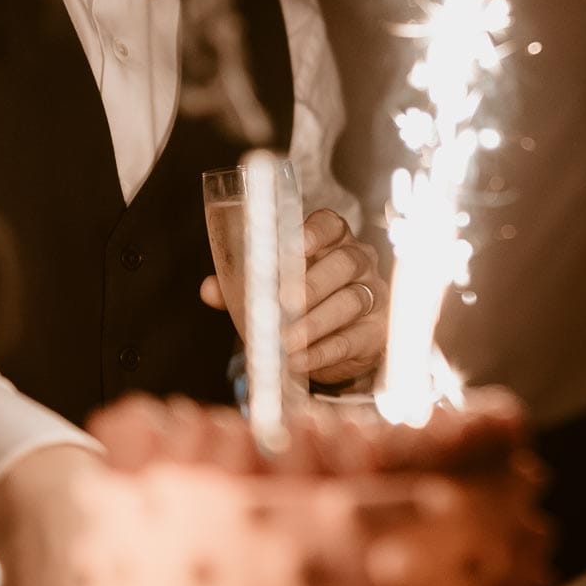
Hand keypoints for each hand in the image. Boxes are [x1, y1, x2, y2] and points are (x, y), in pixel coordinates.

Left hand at [200, 208, 387, 384]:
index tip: (296, 245)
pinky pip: (352, 339)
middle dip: (313, 283)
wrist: (345, 341)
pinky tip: (300, 360)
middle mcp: (358, 262)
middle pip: (343, 263)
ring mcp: (372, 295)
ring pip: (350, 301)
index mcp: (333, 242)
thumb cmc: (307, 303)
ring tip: (288, 339)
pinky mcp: (375, 332)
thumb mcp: (274, 289)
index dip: (314, 233)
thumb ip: (242, 286)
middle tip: (285, 302)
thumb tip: (210, 289)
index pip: (330, 226)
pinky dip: (323, 351)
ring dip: (316, 322)